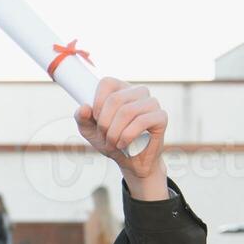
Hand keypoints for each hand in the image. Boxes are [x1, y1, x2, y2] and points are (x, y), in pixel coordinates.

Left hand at [74, 77, 168, 197]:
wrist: (131, 161)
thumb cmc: (111, 141)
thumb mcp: (90, 131)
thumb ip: (82, 118)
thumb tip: (83, 107)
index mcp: (121, 89)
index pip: (106, 83)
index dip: (97, 103)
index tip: (95, 119)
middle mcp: (138, 92)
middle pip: (115, 99)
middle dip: (104, 123)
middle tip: (104, 137)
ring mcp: (151, 103)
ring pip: (127, 111)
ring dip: (114, 132)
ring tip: (113, 143)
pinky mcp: (161, 117)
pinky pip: (141, 122)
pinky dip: (127, 136)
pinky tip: (123, 144)